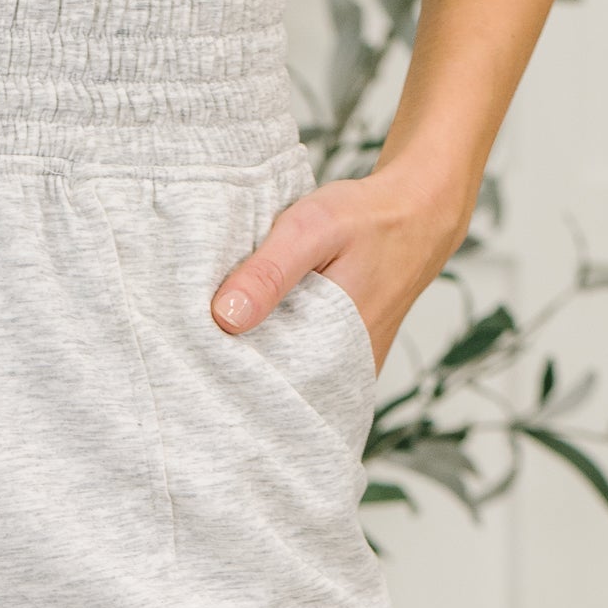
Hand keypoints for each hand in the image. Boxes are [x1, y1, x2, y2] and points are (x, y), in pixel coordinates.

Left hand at [210, 157, 477, 371]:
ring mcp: (347, 372)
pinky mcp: (345, 361)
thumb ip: (269, 272)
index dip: (225, 382)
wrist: (418, 213)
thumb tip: (224, 318)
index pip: (266, 393)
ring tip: (213, 351)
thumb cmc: (368, 218)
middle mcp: (344, 373)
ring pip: (287, 384)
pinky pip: (301, 371)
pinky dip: (275, 357)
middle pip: (274, 394)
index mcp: (334, 352)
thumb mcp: (312, 229)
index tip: (190, 367)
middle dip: (234, 380)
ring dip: (254, 369)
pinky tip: (251, 338)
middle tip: (193, 359)